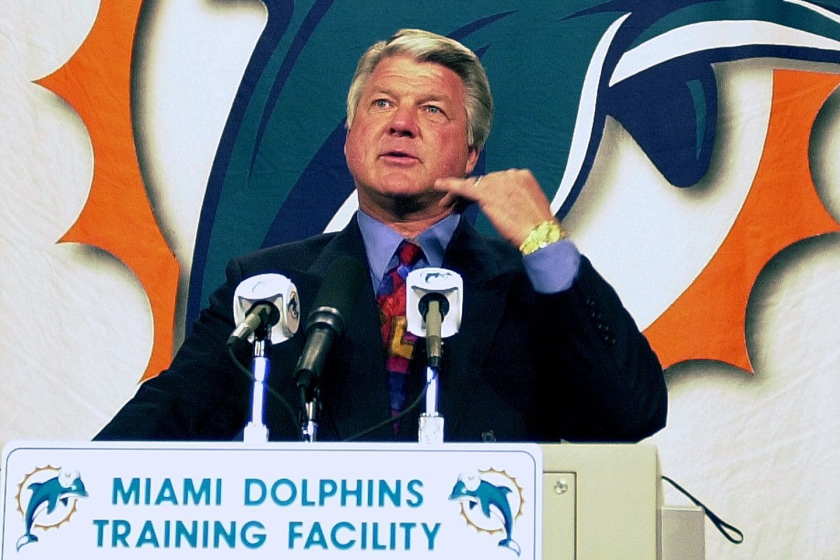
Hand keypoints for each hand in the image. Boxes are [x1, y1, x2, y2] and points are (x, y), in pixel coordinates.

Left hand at [434, 169, 554, 246]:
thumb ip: (515, 200)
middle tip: (456, 204)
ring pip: (473, 184)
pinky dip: (450, 186)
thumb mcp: (529, 207)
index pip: (496, 180)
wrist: (541, 234)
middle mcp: (510, 174)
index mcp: (522, 176)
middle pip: (483, 181)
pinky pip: (464, 186)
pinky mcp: (487, 193)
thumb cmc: (538, 228)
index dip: (484, 190)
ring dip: (459, 194)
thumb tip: (504, 204)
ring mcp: (498, 182)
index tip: (476, 199)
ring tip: (447, 203)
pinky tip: (439, 185)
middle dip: (470, 193)